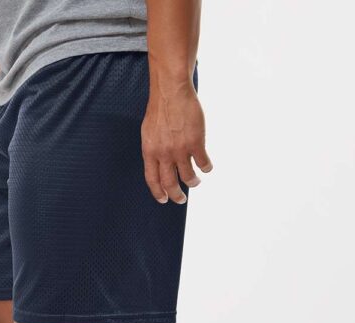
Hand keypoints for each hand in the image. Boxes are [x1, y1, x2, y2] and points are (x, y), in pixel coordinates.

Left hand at [141, 82, 212, 203]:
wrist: (171, 91)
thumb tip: (158, 164)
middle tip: (181, 199)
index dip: (158, 193)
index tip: (164, 199)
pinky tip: (207, 167)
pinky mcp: (196, 143)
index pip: (152, 180)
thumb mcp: (148, 132)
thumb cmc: (160, 108)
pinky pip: (203, 163)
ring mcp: (180, 150)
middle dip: (176, 195)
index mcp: (150, 152)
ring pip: (188, 176)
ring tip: (195, 182)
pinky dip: (206, 168)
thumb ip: (153, 150)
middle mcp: (164, 154)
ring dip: (193, 182)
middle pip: (170, 183)